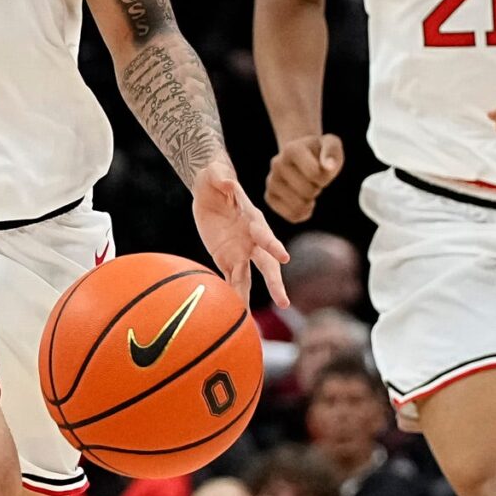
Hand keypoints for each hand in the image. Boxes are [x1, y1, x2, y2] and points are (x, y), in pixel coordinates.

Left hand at [191, 162, 291, 306]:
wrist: (211, 189)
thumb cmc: (216, 178)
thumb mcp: (216, 175)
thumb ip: (222, 178)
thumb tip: (228, 181)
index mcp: (252, 219)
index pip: (265, 234)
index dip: (273, 245)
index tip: (284, 257)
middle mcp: (251, 240)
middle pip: (266, 264)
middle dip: (274, 283)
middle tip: (284, 302)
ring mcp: (240, 251)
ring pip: (247, 278)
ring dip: (249, 296)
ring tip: (250, 320)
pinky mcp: (226, 258)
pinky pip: (230, 278)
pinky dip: (232, 294)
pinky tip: (234, 312)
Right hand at [265, 133, 343, 222]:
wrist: (301, 156)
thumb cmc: (320, 152)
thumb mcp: (332, 144)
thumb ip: (332, 152)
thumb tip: (328, 167)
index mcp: (291, 149)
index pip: (315, 174)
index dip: (326, 176)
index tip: (323, 168)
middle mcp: (277, 164)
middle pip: (308, 191)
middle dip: (317, 188)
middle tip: (314, 179)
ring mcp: (271, 181)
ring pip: (299, 206)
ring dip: (310, 200)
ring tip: (307, 187)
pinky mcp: (270, 197)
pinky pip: (292, 216)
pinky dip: (303, 212)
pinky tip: (304, 201)